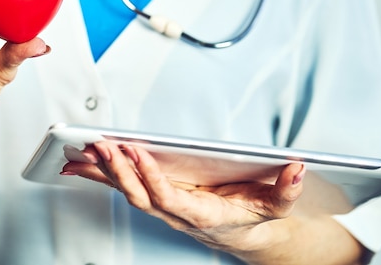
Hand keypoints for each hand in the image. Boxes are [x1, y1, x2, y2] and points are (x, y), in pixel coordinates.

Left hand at [62, 141, 304, 253]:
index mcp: (201, 215)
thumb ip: (285, 191)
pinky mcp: (157, 196)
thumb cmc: (252, 218)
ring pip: (128, 191)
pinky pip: (126, 186)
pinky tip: (86, 163)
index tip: (138, 153)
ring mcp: (163, 206)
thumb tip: (297, 170)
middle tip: (102, 145)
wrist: (242, 235)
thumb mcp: (275, 206)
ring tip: (84, 150)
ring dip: (105, 172)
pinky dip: (104, 174)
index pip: (170, 198)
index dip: (152, 178)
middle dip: (119, 171)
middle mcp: (176, 212)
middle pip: (140, 195)